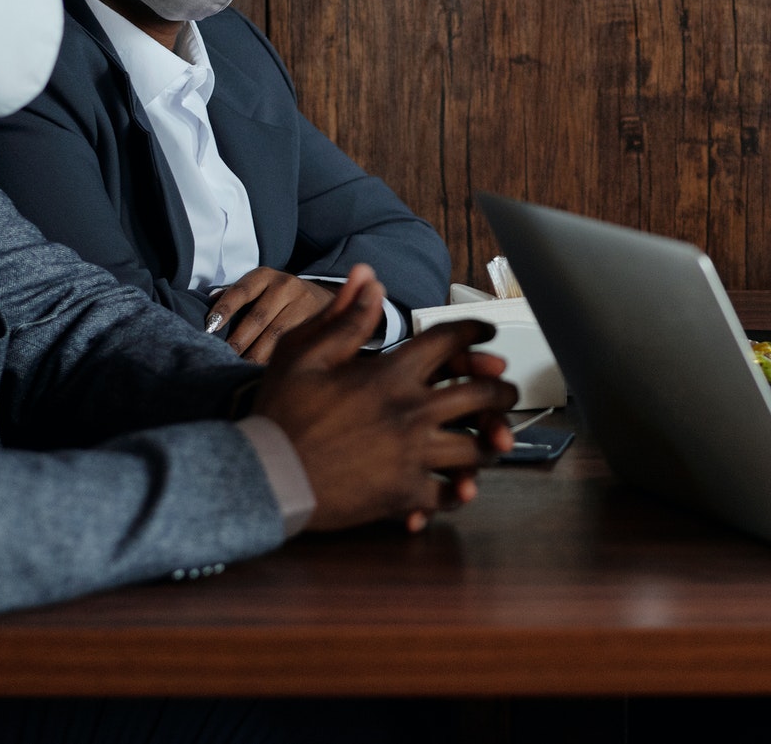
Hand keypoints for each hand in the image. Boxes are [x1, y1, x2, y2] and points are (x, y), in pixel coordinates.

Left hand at [209, 268, 344, 363]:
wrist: (323, 299)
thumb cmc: (277, 298)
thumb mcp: (258, 289)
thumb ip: (234, 297)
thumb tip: (209, 301)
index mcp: (264, 276)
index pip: (241, 291)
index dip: (224, 309)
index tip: (209, 328)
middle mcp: (285, 286)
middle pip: (257, 318)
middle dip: (238, 342)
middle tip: (223, 359)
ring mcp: (303, 304)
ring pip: (275, 336)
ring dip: (254, 355)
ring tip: (239, 368)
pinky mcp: (316, 322)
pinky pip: (291, 344)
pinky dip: (274, 360)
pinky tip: (262, 370)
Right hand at [250, 265, 517, 532]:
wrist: (264, 476)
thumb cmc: (281, 412)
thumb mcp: (304, 354)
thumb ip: (345, 317)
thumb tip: (369, 275)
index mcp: (391, 373)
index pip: (450, 341)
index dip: (476, 330)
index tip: (489, 332)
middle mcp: (411, 412)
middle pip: (482, 395)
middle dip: (502, 390)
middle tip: (506, 391)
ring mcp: (412, 456)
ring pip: (476, 449)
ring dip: (490, 443)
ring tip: (494, 441)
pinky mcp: (405, 495)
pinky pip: (450, 493)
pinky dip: (459, 491)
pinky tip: (461, 486)